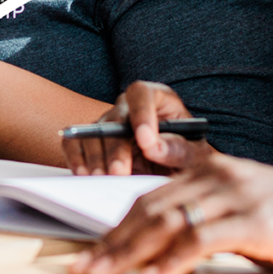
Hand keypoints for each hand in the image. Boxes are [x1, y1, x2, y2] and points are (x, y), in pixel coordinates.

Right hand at [62, 80, 214, 175]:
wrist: (175, 174)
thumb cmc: (189, 158)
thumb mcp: (196, 155)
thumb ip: (179, 149)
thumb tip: (153, 147)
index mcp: (158, 99)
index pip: (142, 93)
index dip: (142, 113)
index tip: (146, 141)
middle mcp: (129, 108)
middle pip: (115, 117)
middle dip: (116, 147)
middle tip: (119, 172)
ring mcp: (108, 124)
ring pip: (94, 131)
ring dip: (96, 156)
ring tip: (101, 179)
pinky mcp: (93, 142)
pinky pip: (76, 142)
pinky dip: (76, 156)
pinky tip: (82, 173)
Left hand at [70, 152, 272, 273]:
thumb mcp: (248, 193)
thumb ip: (206, 186)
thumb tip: (163, 176)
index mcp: (214, 169)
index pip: (152, 196)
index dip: (117, 223)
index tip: (91, 249)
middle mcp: (220, 176)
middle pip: (151, 207)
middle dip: (113, 240)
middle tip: (83, 267)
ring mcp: (237, 195)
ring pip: (169, 220)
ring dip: (130, 251)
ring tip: (103, 273)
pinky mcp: (257, 220)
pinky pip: (203, 239)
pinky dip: (173, 259)